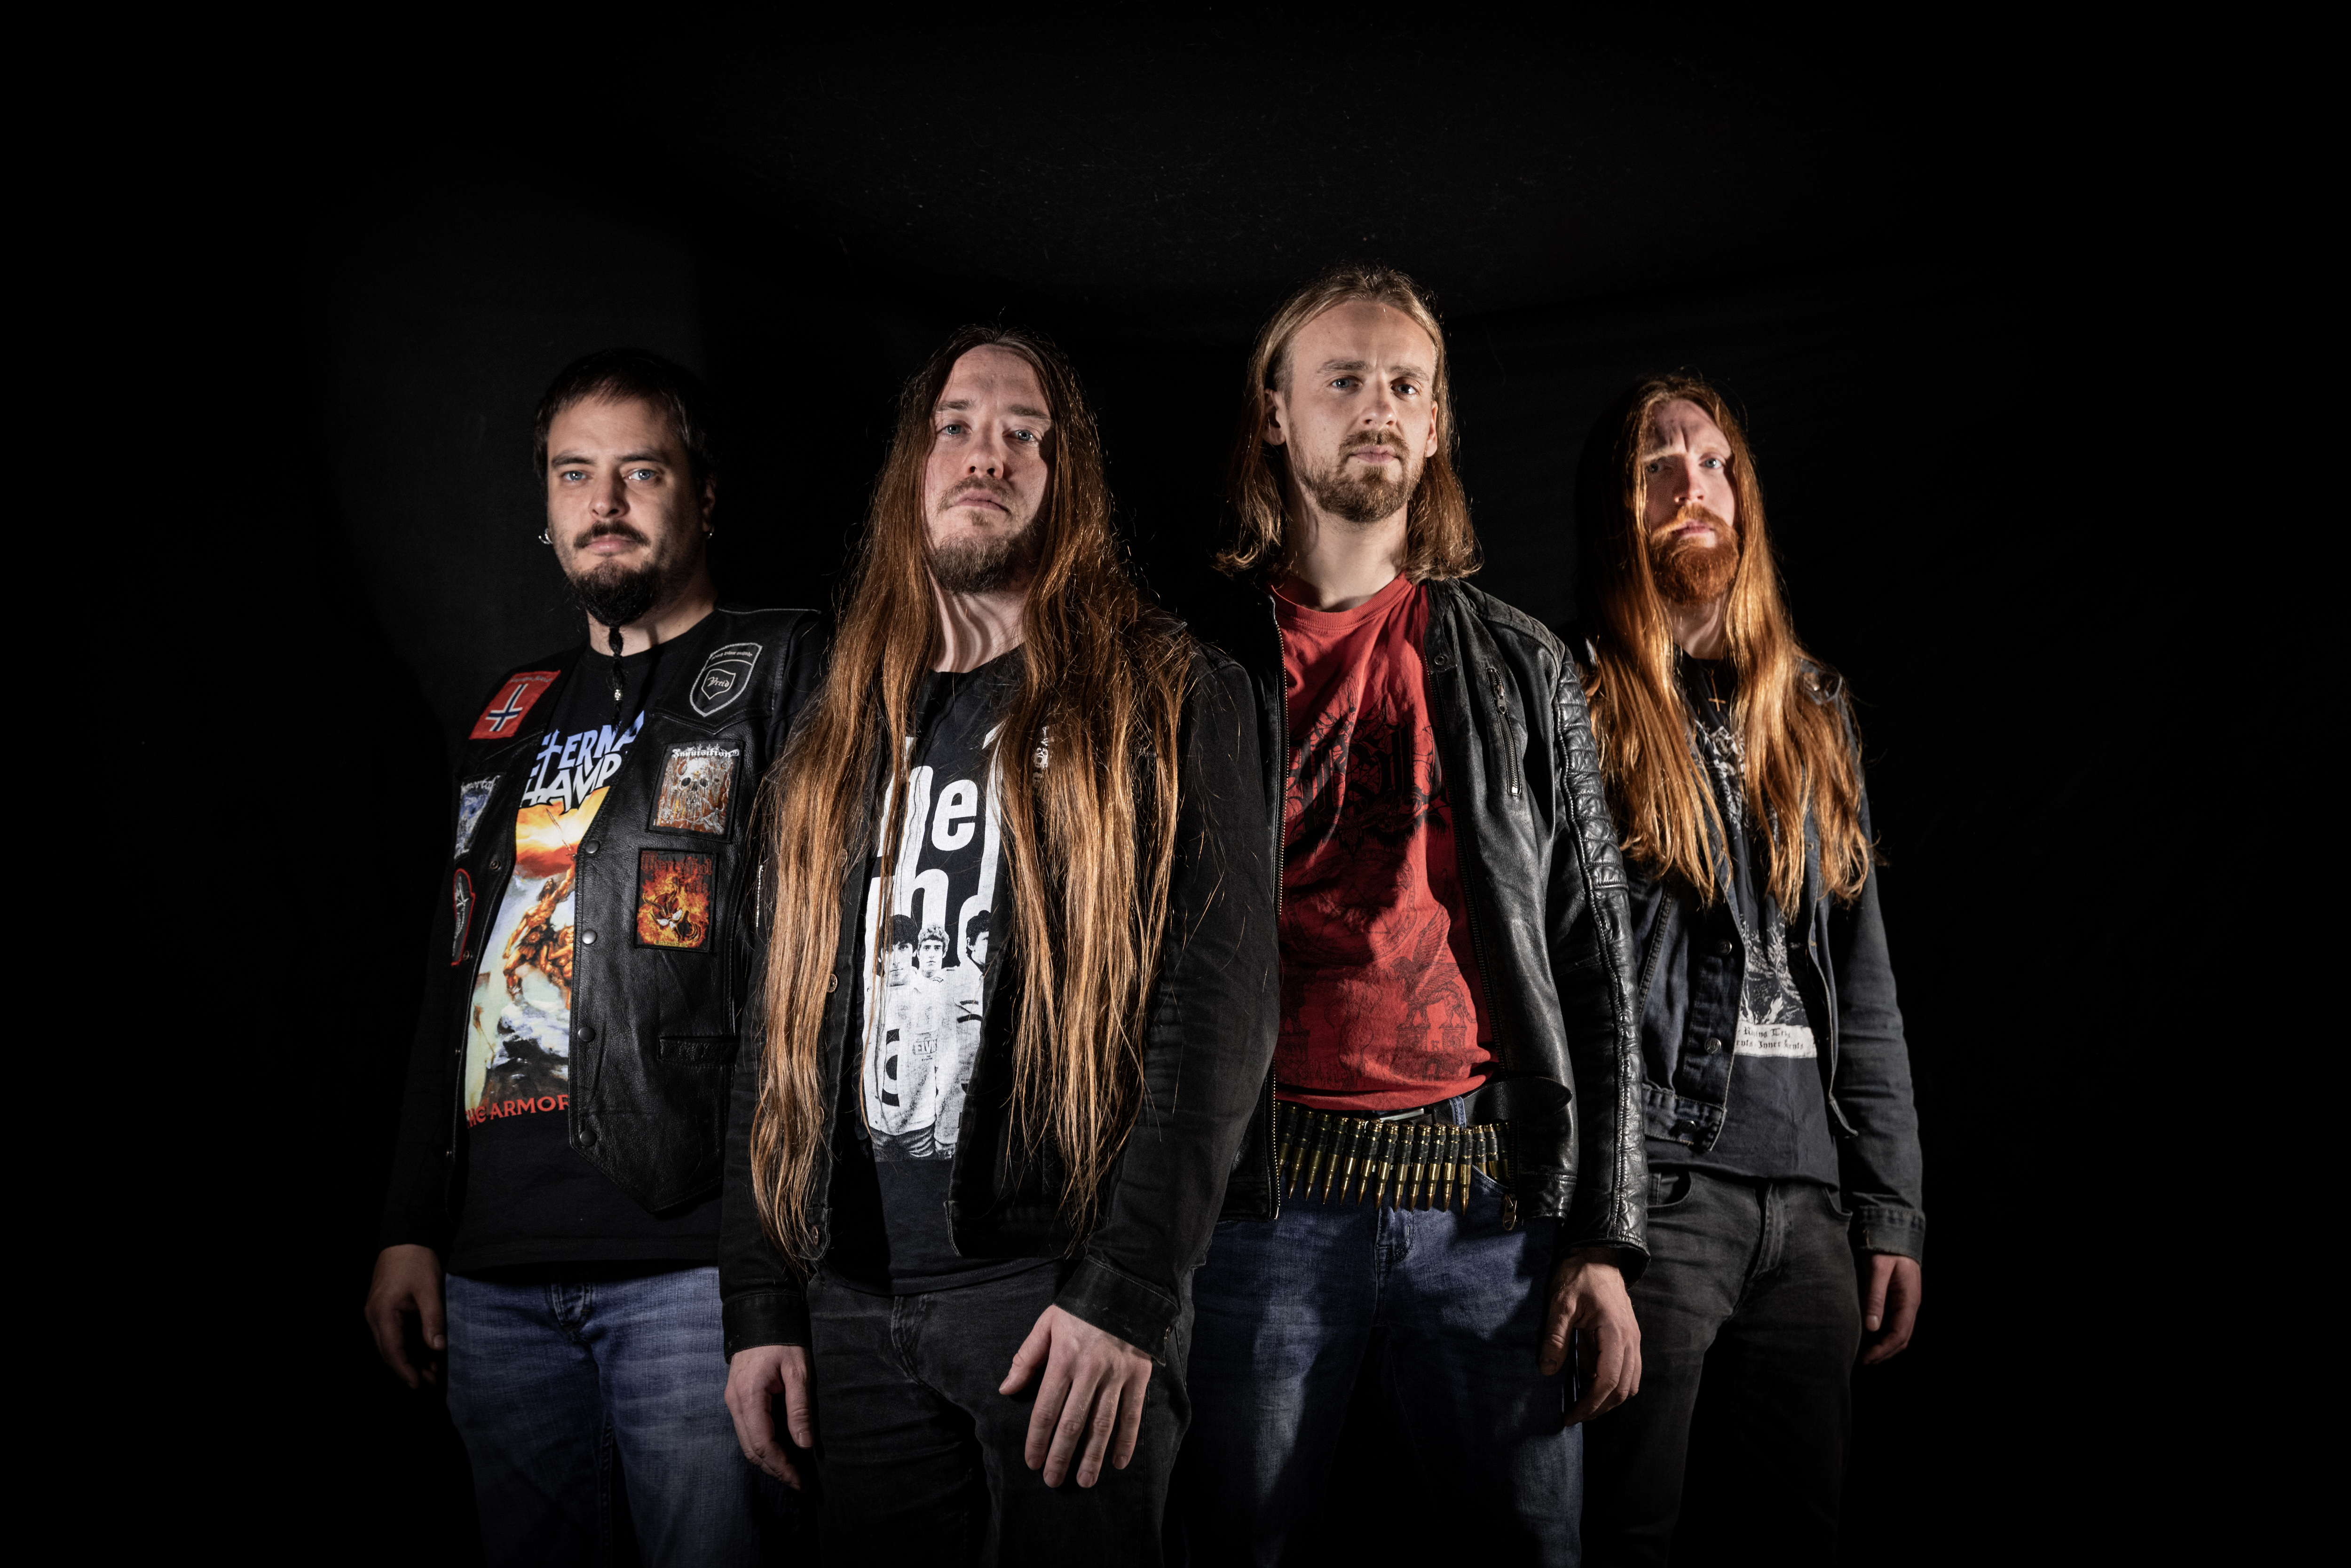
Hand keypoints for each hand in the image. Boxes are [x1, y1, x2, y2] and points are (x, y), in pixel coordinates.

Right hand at [364, 1244, 445, 1388]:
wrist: (406, 1237)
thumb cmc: (416, 1260)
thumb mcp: (429, 1289)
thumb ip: (433, 1319)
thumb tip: (438, 1348)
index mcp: (382, 1313)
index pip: (392, 1350)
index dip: (405, 1370)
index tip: (418, 1386)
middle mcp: (375, 1317)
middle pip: (390, 1352)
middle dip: (409, 1370)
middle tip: (431, 1384)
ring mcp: (378, 1314)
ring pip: (393, 1345)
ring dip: (411, 1360)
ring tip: (433, 1374)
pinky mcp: (386, 1311)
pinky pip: (396, 1335)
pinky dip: (410, 1346)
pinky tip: (427, 1355)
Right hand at [725, 1344, 815, 1489]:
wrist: (760, 1315)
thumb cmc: (783, 1340)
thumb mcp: (798, 1370)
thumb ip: (800, 1408)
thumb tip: (804, 1444)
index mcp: (749, 1396)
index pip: (763, 1443)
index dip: (782, 1466)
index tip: (801, 1481)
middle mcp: (735, 1403)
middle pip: (752, 1449)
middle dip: (776, 1470)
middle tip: (801, 1484)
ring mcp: (733, 1402)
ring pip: (748, 1443)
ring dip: (769, 1461)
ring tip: (794, 1474)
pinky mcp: (737, 1399)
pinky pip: (748, 1431)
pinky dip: (764, 1447)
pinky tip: (782, 1452)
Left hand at [999, 1304, 1154, 1488]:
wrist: (1126, 1286)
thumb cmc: (1081, 1307)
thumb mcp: (1047, 1323)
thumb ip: (1026, 1358)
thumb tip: (1006, 1389)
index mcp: (1064, 1357)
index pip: (1047, 1408)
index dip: (1037, 1439)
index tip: (1032, 1461)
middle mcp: (1090, 1370)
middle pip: (1072, 1423)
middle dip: (1061, 1456)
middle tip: (1052, 1480)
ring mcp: (1117, 1374)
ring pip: (1103, 1424)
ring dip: (1092, 1457)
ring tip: (1084, 1481)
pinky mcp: (1139, 1375)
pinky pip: (1132, 1414)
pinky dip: (1126, 1441)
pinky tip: (1118, 1462)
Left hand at [1540, 1247, 1641, 1422]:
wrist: (1597, 1255)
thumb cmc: (1578, 1276)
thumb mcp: (1560, 1303)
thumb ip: (1555, 1336)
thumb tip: (1548, 1370)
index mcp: (1614, 1332)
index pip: (1608, 1380)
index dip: (1590, 1403)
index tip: (1571, 1415)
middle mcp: (1630, 1340)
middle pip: (1622, 1389)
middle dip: (1599, 1408)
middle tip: (1573, 1416)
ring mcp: (1632, 1340)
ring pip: (1629, 1384)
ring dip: (1608, 1400)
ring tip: (1582, 1406)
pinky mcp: (1627, 1339)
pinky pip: (1627, 1371)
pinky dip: (1612, 1386)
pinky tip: (1590, 1386)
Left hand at [1859, 1253, 1921, 1363]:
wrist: (1892, 1227)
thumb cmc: (1885, 1246)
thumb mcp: (1878, 1269)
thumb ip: (1875, 1297)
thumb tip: (1872, 1327)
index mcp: (1909, 1300)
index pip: (1899, 1335)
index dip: (1883, 1351)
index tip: (1865, 1360)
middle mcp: (1909, 1304)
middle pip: (1899, 1339)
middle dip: (1882, 1353)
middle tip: (1860, 1362)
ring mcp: (1903, 1302)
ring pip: (1895, 1332)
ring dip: (1881, 1346)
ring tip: (1860, 1354)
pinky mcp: (1894, 1297)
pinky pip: (1890, 1322)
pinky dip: (1880, 1334)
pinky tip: (1864, 1336)